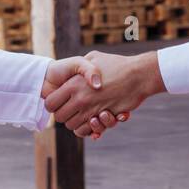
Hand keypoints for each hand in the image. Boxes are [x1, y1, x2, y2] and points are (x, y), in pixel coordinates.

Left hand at [43, 50, 163, 137]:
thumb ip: (81, 66)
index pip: (50, 103)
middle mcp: (80, 99)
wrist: (138, 75)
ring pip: (72, 126)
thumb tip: (74, 72)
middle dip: (64, 115)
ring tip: (84, 112)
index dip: (53, 103)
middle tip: (72, 108)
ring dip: (77, 122)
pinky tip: (93, 119)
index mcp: (73, 84)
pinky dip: (88, 129)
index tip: (60, 100)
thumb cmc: (117, 65)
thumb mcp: (94, 57)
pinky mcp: (103, 118)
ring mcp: (92, 110)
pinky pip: (87, 131)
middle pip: (60, 117)